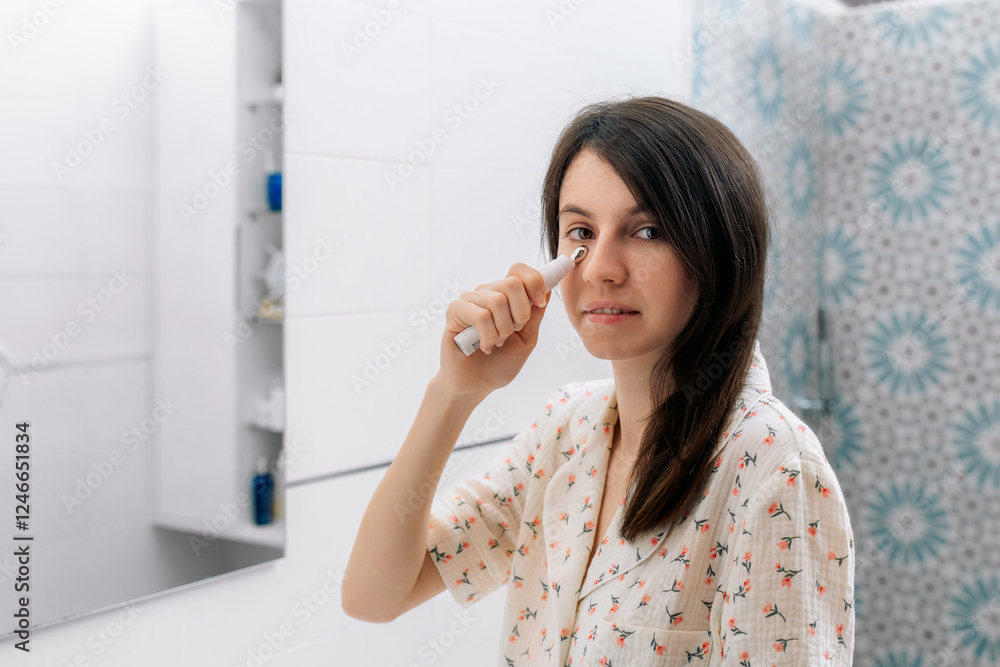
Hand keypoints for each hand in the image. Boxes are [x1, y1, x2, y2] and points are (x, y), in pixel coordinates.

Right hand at [435, 262, 550, 399]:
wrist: (476, 385)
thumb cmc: (499, 363)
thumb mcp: (527, 338)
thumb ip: (535, 315)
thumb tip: (547, 288)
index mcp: (504, 296)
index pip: (518, 270)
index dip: (534, 281)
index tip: (540, 302)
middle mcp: (486, 293)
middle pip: (512, 283)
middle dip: (521, 313)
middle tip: (513, 332)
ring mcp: (469, 300)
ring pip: (497, 300)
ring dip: (503, 329)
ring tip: (496, 343)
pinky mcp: (455, 311)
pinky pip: (480, 315)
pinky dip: (488, 336)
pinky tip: (484, 347)